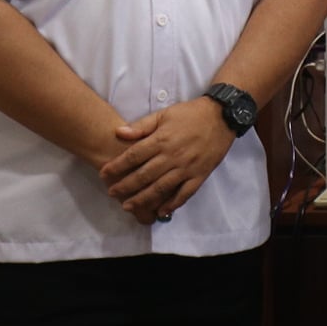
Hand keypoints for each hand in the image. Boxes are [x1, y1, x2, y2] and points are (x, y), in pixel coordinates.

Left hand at [100, 97, 235, 221]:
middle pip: (143, 175)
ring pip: (161, 188)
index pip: (133, 156)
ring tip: (128, 206)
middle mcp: (172, 156)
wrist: (223, 116)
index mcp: (162, 139)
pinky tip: (161, 211)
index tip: (103, 174)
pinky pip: (185, 193)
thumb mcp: (164, 114)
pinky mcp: (200, 174)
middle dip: (125, 186)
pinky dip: (172, 204)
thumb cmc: (191, 114)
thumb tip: (118, 132)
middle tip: (112, 193)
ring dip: (143, 199)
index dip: (116, 166)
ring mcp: (187, 167)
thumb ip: (141, 126)